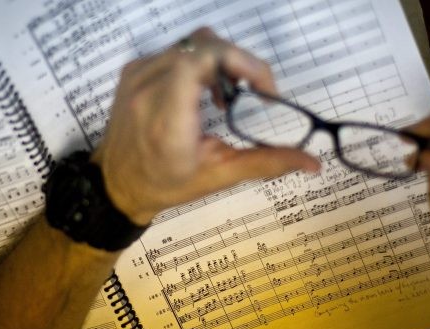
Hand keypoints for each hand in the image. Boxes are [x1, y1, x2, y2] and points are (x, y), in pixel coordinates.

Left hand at [91, 28, 319, 224]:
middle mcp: (147, 89)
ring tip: (229, 95)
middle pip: (204, 46)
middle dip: (240, 62)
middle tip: (254, 93)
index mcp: (167, 119)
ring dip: (222, 61)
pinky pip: (177, 50)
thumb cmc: (167, 184)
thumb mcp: (219, 175)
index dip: (239, 61)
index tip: (262, 89)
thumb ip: (266, 163)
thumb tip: (313, 163)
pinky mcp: (134, 69)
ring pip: (193, 43)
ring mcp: (137, 75)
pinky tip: (204, 92)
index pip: (199, 60)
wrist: (116, 184)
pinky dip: (200, 63)